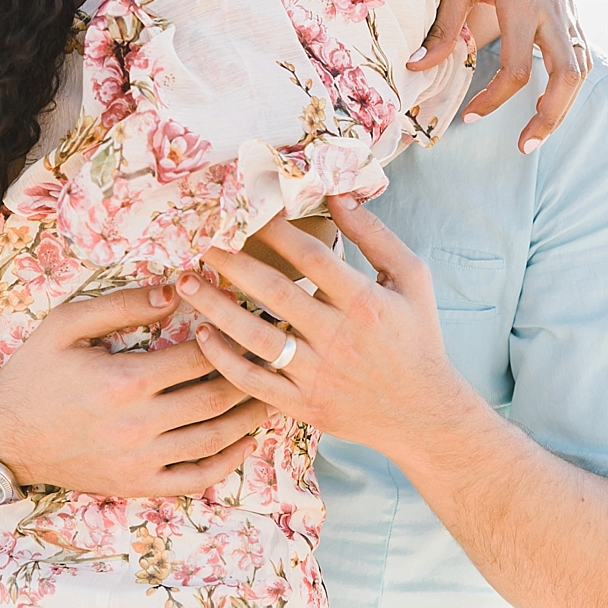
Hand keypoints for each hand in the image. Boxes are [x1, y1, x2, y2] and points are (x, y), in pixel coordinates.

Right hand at [0, 286, 269, 497]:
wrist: (2, 436)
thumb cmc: (34, 372)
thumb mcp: (67, 324)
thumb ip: (122, 304)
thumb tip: (174, 290)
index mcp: (126, 380)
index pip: (199, 355)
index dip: (230, 334)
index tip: (250, 319)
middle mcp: (139, 424)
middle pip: (216, 396)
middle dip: (252, 372)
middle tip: (275, 354)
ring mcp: (140, 460)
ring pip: (215, 439)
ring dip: (251, 416)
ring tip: (273, 392)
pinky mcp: (137, 485)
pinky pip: (195, 478)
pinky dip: (228, 461)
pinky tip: (245, 440)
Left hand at [180, 200, 482, 456]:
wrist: (422, 411)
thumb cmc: (416, 335)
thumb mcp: (411, 278)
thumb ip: (375, 236)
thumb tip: (339, 196)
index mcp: (364, 302)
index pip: (312, 257)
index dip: (277, 231)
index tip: (248, 212)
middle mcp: (338, 337)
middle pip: (274, 293)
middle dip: (232, 264)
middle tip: (200, 242)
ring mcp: (318, 374)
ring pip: (255, 338)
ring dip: (215, 308)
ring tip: (185, 284)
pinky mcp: (302, 404)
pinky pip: (253, 381)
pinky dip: (224, 359)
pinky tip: (203, 334)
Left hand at [406, 0, 589, 152]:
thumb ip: (442, 27)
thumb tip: (416, 67)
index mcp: (522, 2)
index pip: (516, 69)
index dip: (493, 101)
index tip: (469, 118)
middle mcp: (553, 9)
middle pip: (567, 78)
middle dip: (549, 118)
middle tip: (524, 146)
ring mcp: (569, 10)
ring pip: (582, 69)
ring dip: (565, 105)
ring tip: (537, 130)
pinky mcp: (574, 10)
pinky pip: (582, 54)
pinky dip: (570, 82)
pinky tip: (548, 98)